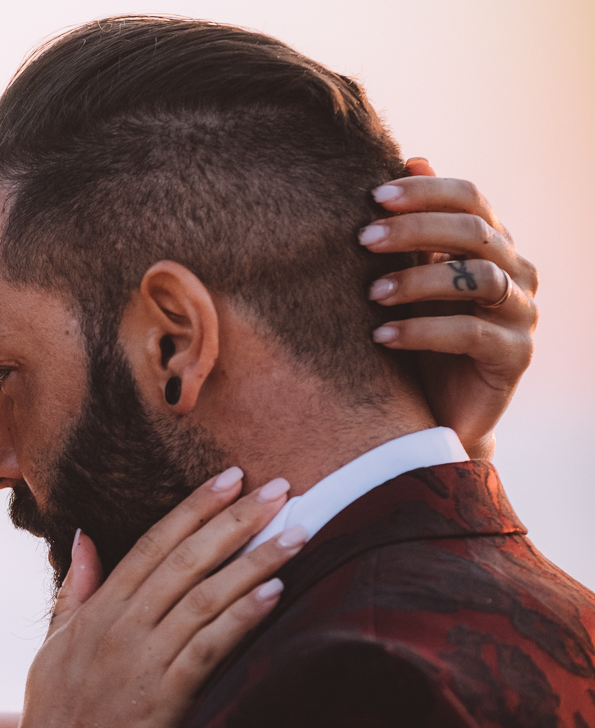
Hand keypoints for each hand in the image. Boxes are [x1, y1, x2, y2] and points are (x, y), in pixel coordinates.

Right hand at [7, 469, 307, 727]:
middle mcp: (124, 626)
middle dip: (235, 520)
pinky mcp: (165, 697)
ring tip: (295, 534)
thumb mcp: (54, 641)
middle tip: (278, 488)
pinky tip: (275, 593)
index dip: (194, 507)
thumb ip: (76, 587)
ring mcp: (145, 660)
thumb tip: (84, 535)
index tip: (231, 477)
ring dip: (255, 562)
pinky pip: (209, 649)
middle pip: (187, 560)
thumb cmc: (55, 707)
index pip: (153, 543)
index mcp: (100, 608)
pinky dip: (242, 618)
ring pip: (205, 598)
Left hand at [360, 158, 538, 459]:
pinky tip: (380, 337)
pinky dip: (421, 331)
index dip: (426, 192)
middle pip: (475, 232)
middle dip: (416, 229)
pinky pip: (471, 333)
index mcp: (491, 244)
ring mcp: (521, 314)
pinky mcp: (514, 356)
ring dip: (417, 281)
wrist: (433, 412)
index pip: (471, 198)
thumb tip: (412, 158)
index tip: (374, 196)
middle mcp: (516, 272)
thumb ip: (416, 226)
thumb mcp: (411, 276)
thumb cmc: (416, 335)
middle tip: (363, 238)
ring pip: (477, 279)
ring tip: (370, 294)